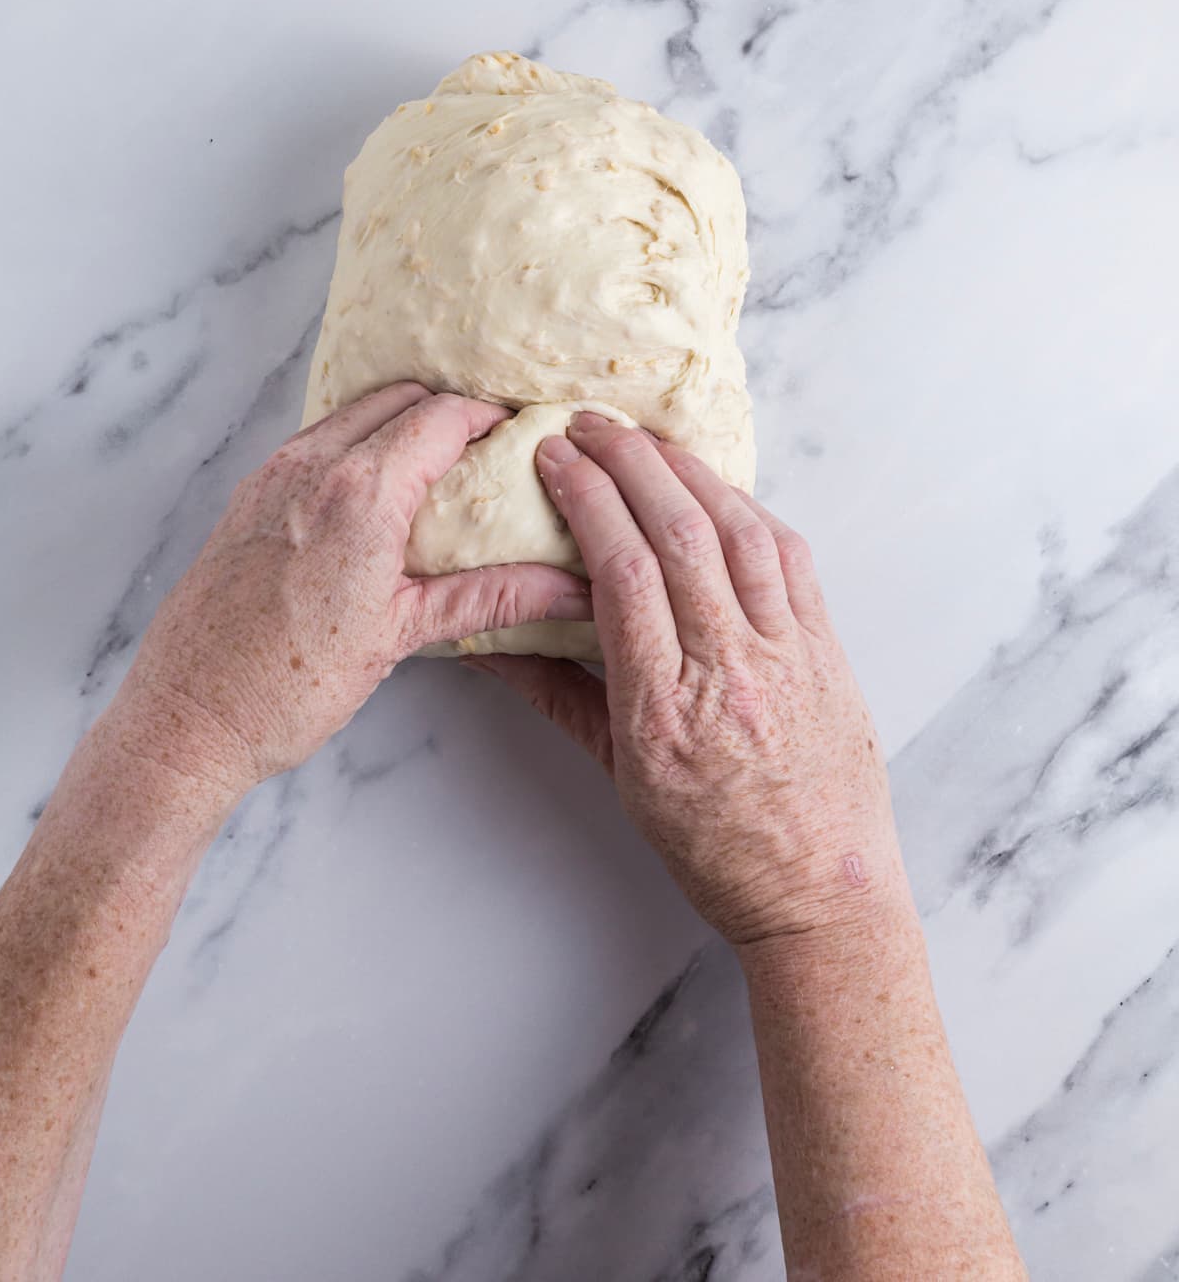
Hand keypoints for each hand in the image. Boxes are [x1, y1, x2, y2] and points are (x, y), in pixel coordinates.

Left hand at [115, 385, 590, 806]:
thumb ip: (490, 598)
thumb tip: (566, 590)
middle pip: (400, 398)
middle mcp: (313, 466)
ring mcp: (272, 475)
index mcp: (361, 493)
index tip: (520, 433)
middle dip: (449, 411)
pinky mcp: (247, 496)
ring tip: (439, 469)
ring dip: (399, 423)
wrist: (189, 717)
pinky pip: (314, 442)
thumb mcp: (402, 635)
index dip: (489, 416)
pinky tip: (377, 495)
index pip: (442, 416)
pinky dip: (356, 445)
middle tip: (488, 449)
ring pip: (353, 414)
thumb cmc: (289, 686)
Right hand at [468, 412, 901, 948]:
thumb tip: (489, 641)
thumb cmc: (715, 848)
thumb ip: (557, 697)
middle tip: (588, 424)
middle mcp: (731, 671)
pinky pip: (790, 557)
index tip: (554, 458)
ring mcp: (788, 655)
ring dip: (688, 470)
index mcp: (665, 711)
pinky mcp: (828, 649)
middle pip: (679, 534)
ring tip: (645, 438)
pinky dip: (749, 510)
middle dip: (628, 462)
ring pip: (739, 532)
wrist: (820, 893)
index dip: (587, 499)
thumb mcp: (621, 780)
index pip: (623, 571)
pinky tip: (716, 488)